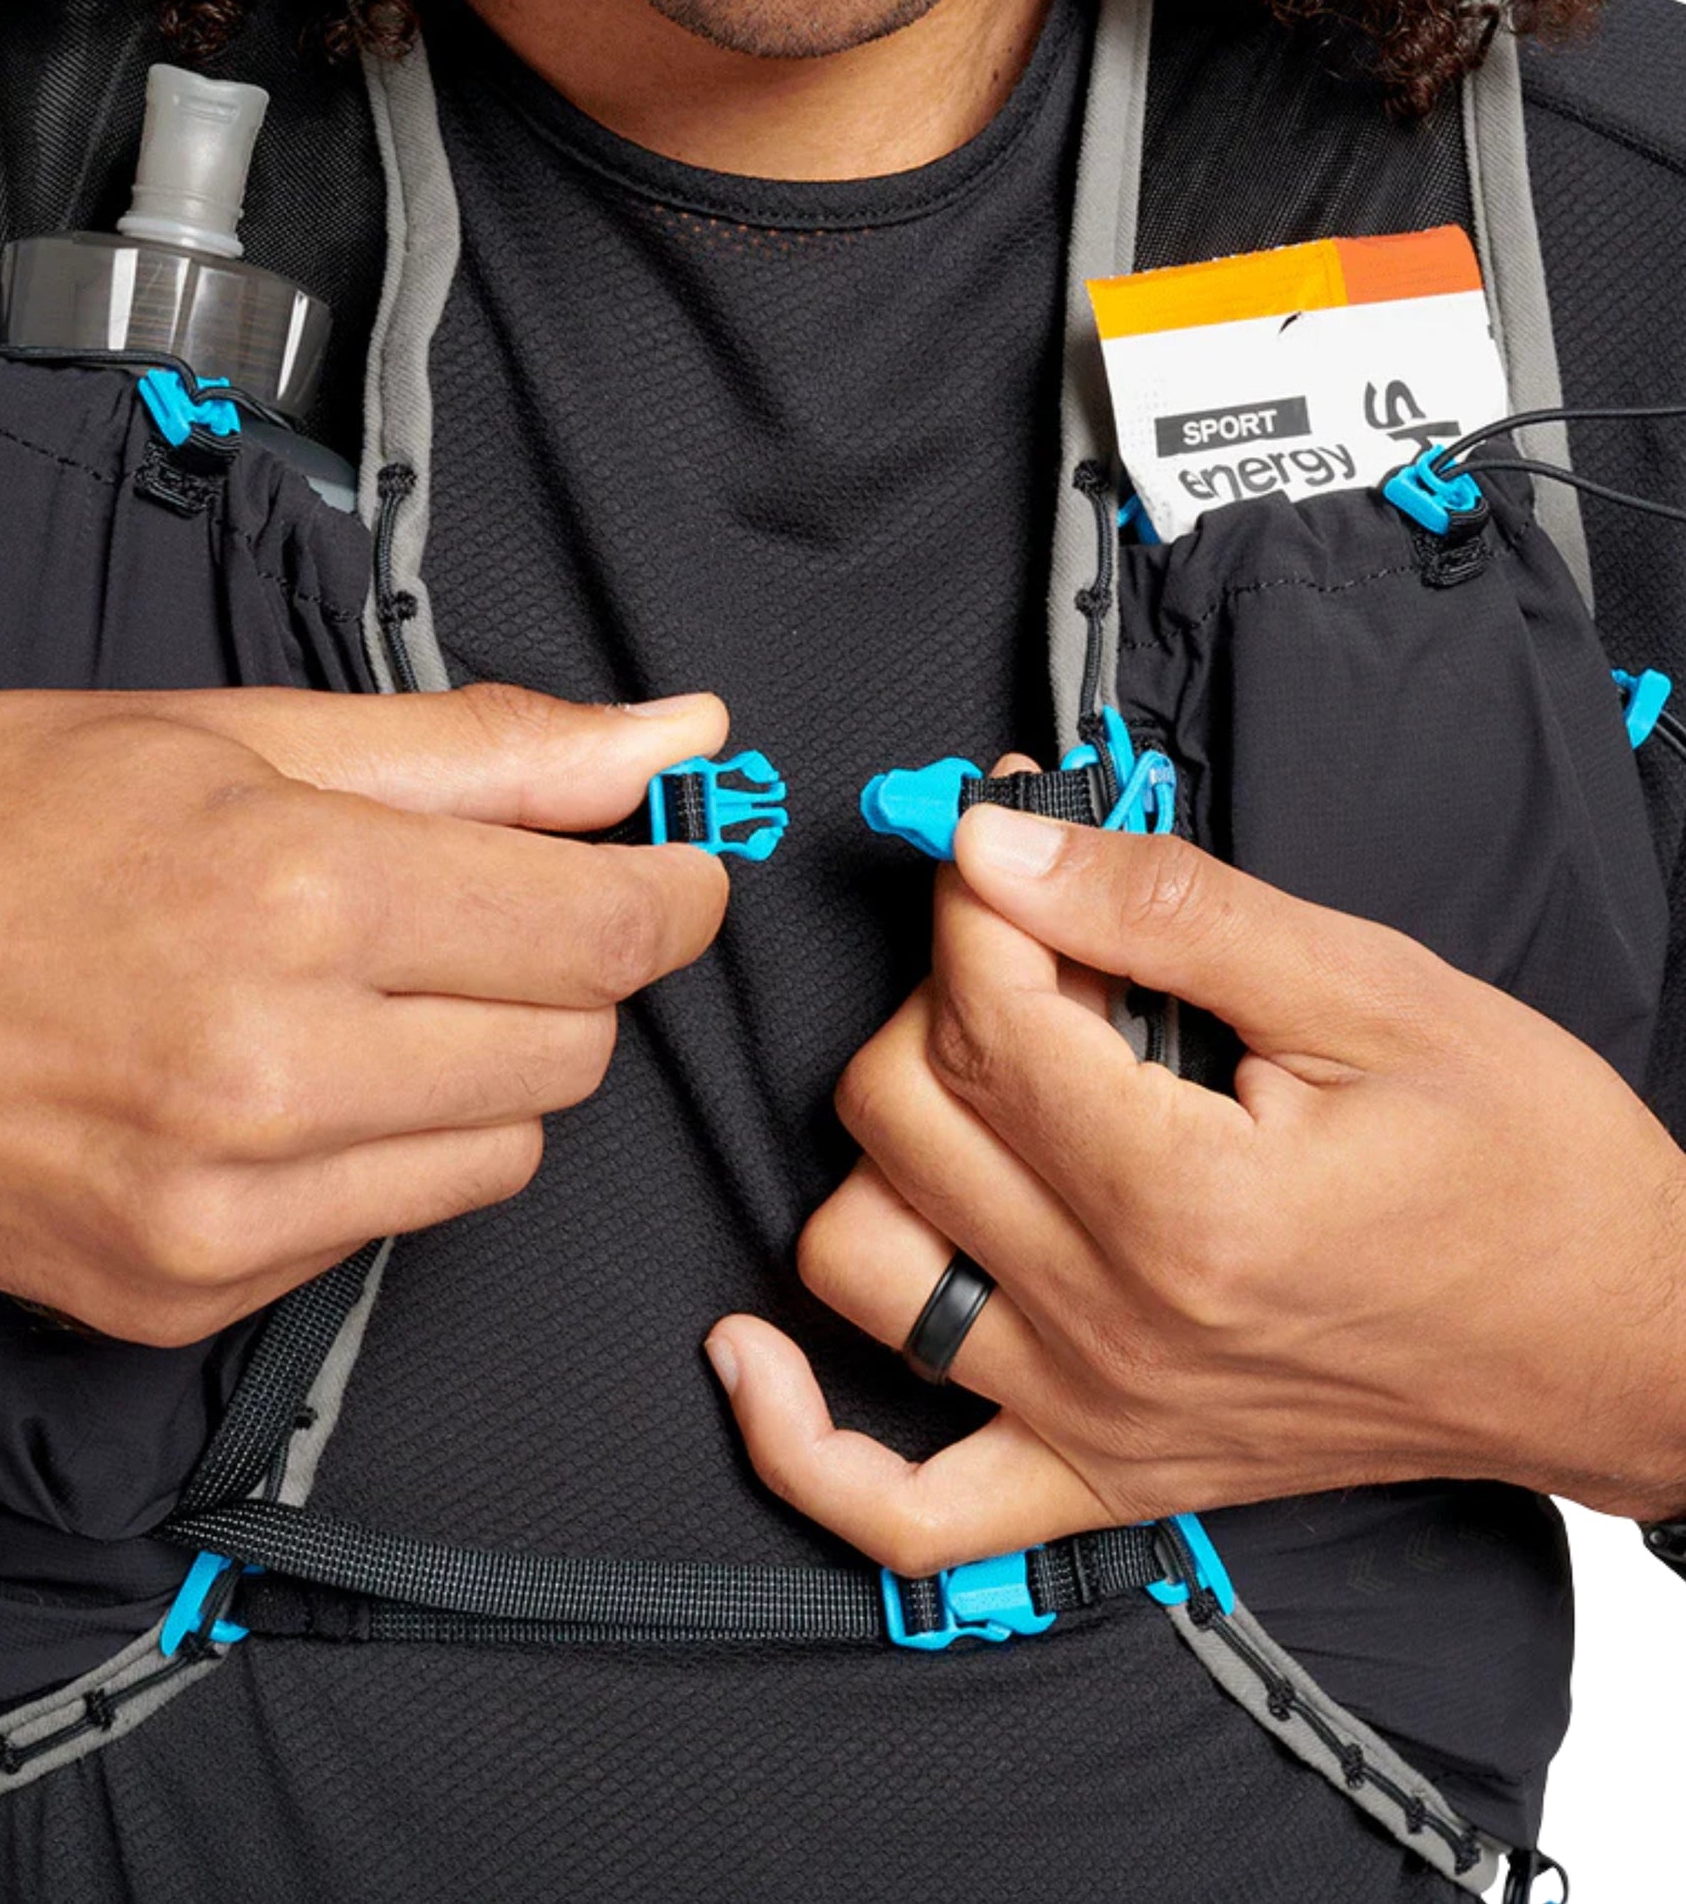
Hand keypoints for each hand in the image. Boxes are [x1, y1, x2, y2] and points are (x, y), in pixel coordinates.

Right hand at [0, 684, 728, 1344]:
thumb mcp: (233, 734)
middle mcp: (273, 1069)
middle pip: (576, 1047)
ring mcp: (230, 1205)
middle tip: (468, 918)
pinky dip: (387, 1155)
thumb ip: (482, 752)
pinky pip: (397, 1228)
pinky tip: (289, 1089)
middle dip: (561, 973)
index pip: (604, 929)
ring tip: (361, 1000)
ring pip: (509, 1152)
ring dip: (485, 1069)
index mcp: (294, 894)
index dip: (671, 894)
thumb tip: (673, 740)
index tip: (672, 874)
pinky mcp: (192, 1291)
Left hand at [709, 786, 1685, 1574]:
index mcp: (1186, 1197)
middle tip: (1032, 965)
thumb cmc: (1523, 1166)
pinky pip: (899, 1506)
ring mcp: (1093, 1413)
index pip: (982, 1011)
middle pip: (897, 1114)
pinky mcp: (1097, 1475)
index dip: (980, 900)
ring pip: (859, 1259)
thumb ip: (1166, 909)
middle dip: (941, 1001)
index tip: (1008, 847)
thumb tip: (1000, 846)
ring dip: (882, 1154)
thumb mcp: (1369, 991)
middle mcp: (1116, 1321)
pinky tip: (754, 1354)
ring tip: (979, 1101)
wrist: (1615, 1338)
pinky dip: (800, 1440)